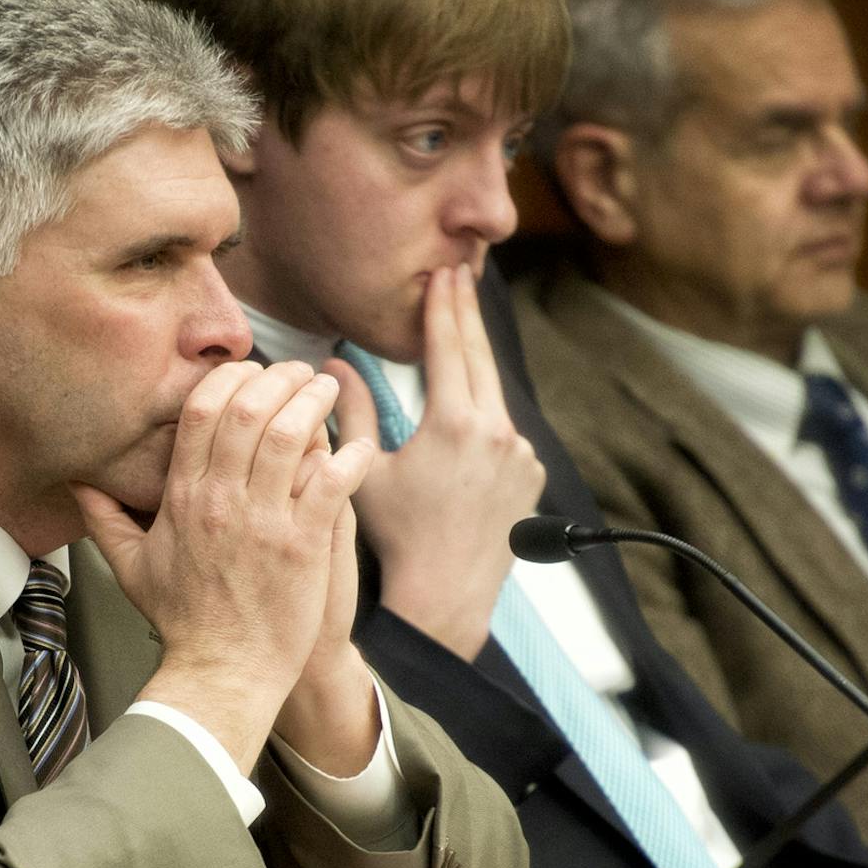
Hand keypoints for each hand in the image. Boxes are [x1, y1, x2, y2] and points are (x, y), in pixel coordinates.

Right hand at [75, 361, 373, 771]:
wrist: (222, 672)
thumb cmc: (184, 623)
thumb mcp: (130, 567)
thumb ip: (104, 519)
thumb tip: (78, 486)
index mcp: (183, 498)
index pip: (202, 413)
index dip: (230, 379)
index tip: (252, 373)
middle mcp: (221, 502)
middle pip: (247, 411)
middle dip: (278, 378)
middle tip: (299, 371)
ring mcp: (262, 522)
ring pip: (289, 435)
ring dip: (313, 403)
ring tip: (327, 390)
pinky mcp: (301, 546)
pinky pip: (330, 483)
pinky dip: (348, 458)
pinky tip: (360, 447)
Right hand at [327, 265, 544, 659]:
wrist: (445, 594)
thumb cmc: (397, 537)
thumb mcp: (364, 470)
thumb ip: (353, 412)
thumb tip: (335, 366)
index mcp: (455, 423)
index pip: (449, 346)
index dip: (443, 306)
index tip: (442, 273)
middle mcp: (498, 432)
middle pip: (481, 357)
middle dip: (467, 315)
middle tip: (459, 276)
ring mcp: (521, 454)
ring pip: (494, 396)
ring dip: (475, 370)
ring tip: (460, 338)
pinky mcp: (532, 475)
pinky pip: (506, 434)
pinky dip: (487, 419)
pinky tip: (469, 420)